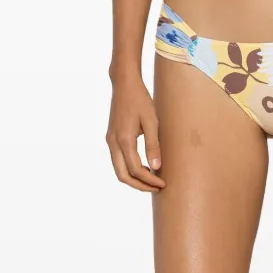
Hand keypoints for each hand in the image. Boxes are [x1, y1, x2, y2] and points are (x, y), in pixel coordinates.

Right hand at [106, 73, 165, 192]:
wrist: (124, 84)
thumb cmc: (140, 100)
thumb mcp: (152, 121)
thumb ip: (153, 145)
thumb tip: (156, 167)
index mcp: (124, 139)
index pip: (136, 170)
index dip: (149, 180)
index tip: (163, 183)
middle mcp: (113, 143)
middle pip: (123, 176)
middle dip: (139, 185)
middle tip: (157, 187)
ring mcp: (110, 141)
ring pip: (118, 170)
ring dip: (134, 179)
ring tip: (151, 180)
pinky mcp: (111, 138)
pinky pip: (118, 161)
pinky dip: (129, 169)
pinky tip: (144, 167)